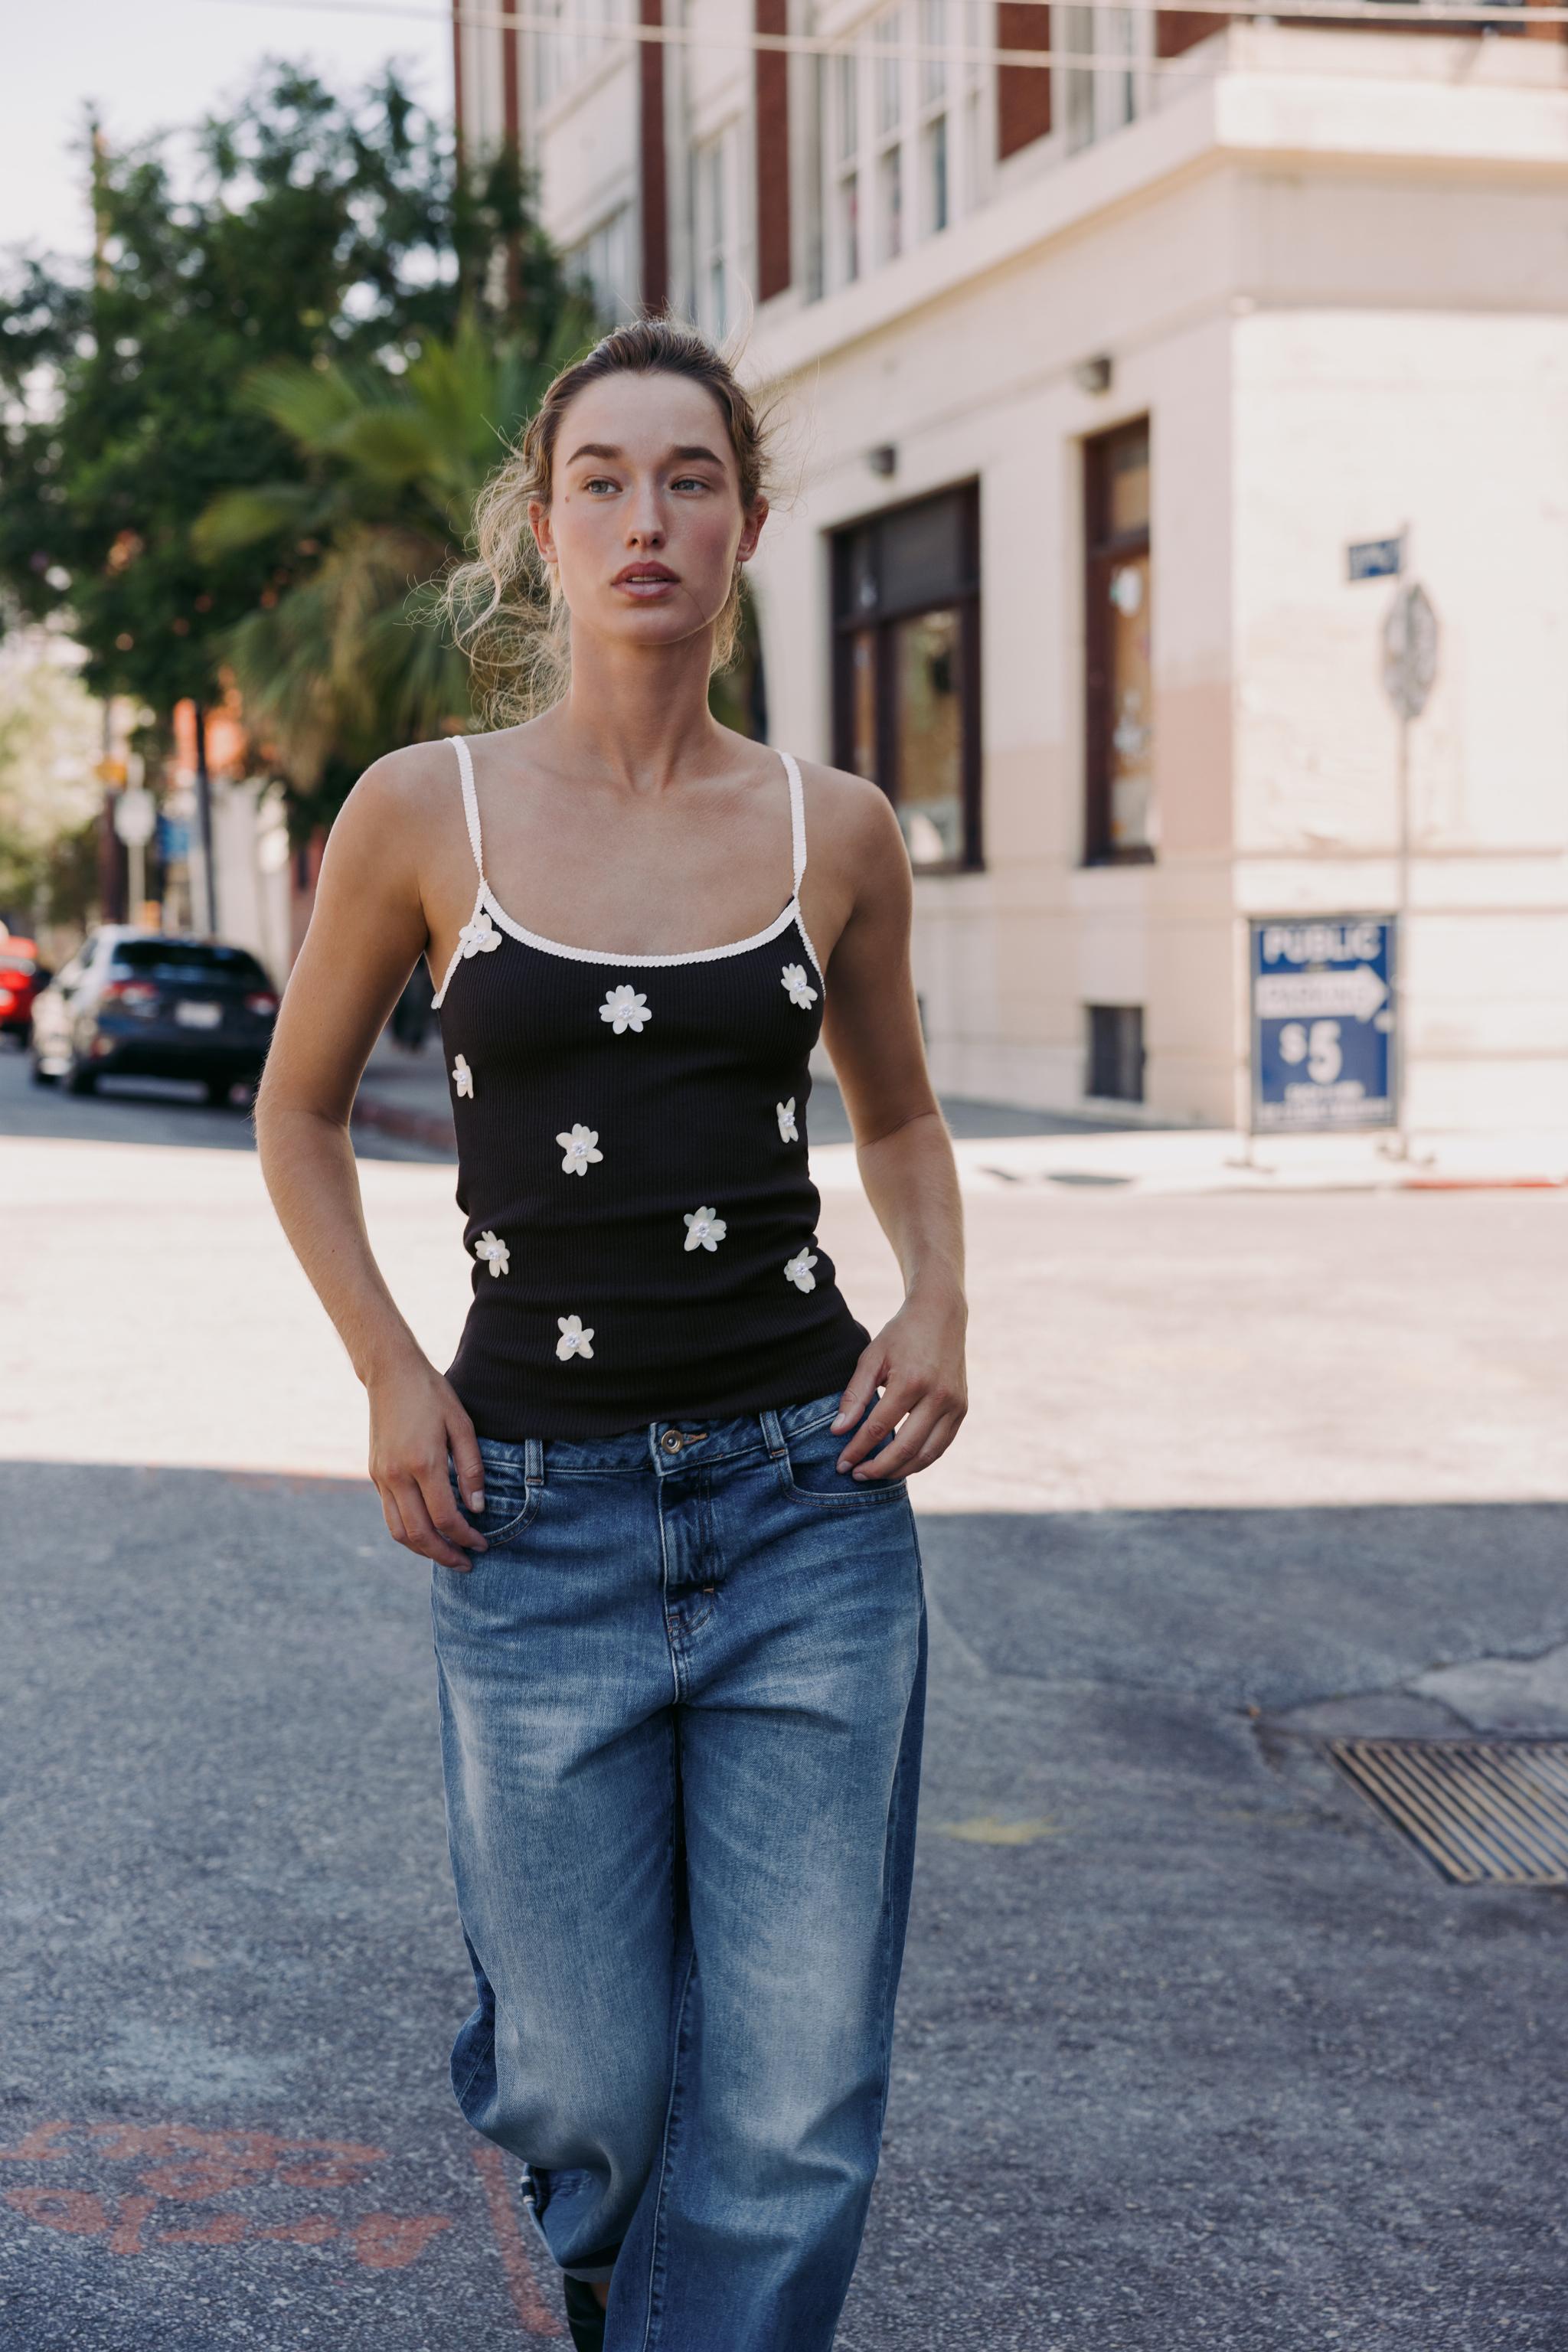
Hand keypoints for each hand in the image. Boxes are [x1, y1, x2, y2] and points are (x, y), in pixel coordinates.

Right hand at [367, 1352, 488, 1569]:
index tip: (482, 1544)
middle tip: (466, 1563)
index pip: (445, 1517)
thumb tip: (477, 1508)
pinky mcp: (375, 1474)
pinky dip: (409, 1531)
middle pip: (419, 1533)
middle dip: (444, 1554)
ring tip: (446, 1554)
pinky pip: (389, 1514)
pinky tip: (429, 1530)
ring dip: (423, 1550)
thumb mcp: (461, 1424)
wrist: (390, 1373)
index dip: (465, 1537)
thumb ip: (471, 1468)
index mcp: (422, 1462)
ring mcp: (381, 1476)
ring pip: (398, 1531)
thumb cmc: (432, 1394)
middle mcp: (397, 1475)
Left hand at [832, 1288, 966, 1481]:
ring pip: (926, 1455)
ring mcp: (955, 1405)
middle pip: (905, 1448)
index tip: (841, 1464)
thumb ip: (855, 1395)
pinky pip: (940, 1446)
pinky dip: (919, 1460)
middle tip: (856, 1475)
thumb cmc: (900, 1336)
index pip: (878, 1428)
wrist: (941, 1316)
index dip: (857, 1450)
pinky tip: (899, 1463)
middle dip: (877, 1468)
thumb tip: (838, 1432)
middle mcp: (938, 1396)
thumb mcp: (871, 1358)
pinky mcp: (962, 1409)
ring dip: (899, 1471)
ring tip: (875, 1474)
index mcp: (911, 1381)